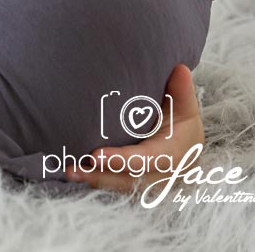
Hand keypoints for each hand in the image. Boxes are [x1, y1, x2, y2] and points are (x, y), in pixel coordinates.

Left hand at [65, 64, 203, 193]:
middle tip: (72, 169)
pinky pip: (113, 186)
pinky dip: (95, 181)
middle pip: (129, 180)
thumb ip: (180, 91)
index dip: (121, 160)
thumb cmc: (180, 121)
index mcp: (174, 155)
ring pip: (118, 186)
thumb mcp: (184, 106)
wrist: (187, 144)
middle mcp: (160, 175)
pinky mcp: (134, 184)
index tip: (95, 155)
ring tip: (68, 171)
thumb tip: (180, 68)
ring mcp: (147, 184)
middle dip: (100, 176)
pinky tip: (73, 174)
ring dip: (93, 180)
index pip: (146, 160)